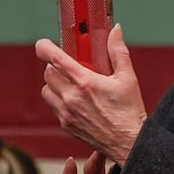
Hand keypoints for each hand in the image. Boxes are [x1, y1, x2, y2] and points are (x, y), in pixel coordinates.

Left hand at [36, 24, 146, 164]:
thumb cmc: (130, 112)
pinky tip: (75, 100)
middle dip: (55, 66)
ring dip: (54, 83)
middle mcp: (72, 97)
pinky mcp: (66, 124)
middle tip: (68, 66)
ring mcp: (66, 112)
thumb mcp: (127, 77)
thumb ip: (118, 51)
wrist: (129, 142)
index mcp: (85, 82)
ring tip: (70, 84)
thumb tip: (115, 31)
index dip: (44, 48)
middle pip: (48, 73)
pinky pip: (53, 106)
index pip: (54, 59)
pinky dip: (59, 99)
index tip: (44, 44)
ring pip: (46, 90)